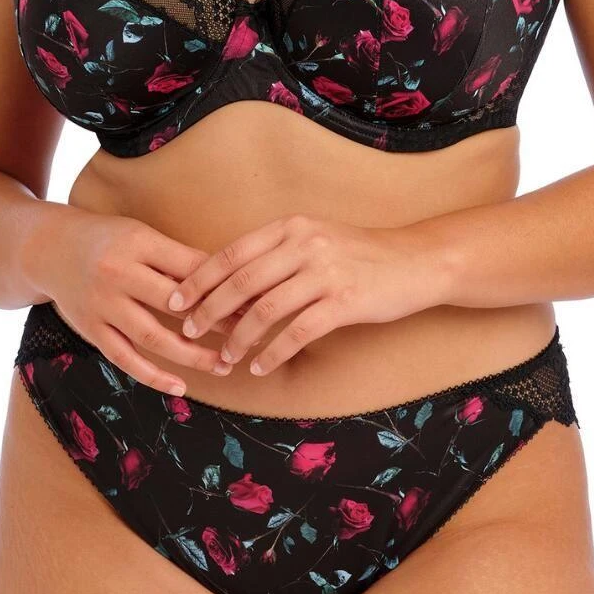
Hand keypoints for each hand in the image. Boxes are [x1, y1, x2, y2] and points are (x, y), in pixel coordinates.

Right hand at [25, 205, 243, 395]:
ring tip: (223, 365)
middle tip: (249, 335)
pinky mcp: (91, 329)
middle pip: (175, 303)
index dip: (223, 286)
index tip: (254, 301)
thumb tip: (229, 279)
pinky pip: (124, 357)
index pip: (189, 268)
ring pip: (152, 336)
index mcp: (138, 243)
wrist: (49, 248)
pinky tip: (179, 386)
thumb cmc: (108, 238)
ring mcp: (102, 304)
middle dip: (215, 321)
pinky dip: (152, 374)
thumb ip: (178, 257)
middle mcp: (118, 273)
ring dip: (191, 355)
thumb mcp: (141, 235)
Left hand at [165, 214, 440, 376]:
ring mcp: (325, 273)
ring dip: (238, 339)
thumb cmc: (361, 253)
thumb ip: (278, 252)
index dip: (200, 279)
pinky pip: (297, 332)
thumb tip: (230, 280)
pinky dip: (273, 353)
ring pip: (265, 310)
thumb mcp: (316, 237)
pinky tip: (261, 367)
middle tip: (189, 332)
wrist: (416, 261)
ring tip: (225, 359)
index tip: (176, 300)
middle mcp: (304, 245)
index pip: (232, 254)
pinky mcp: (344, 301)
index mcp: (291, 227)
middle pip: (241, 282)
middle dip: (209, 311)